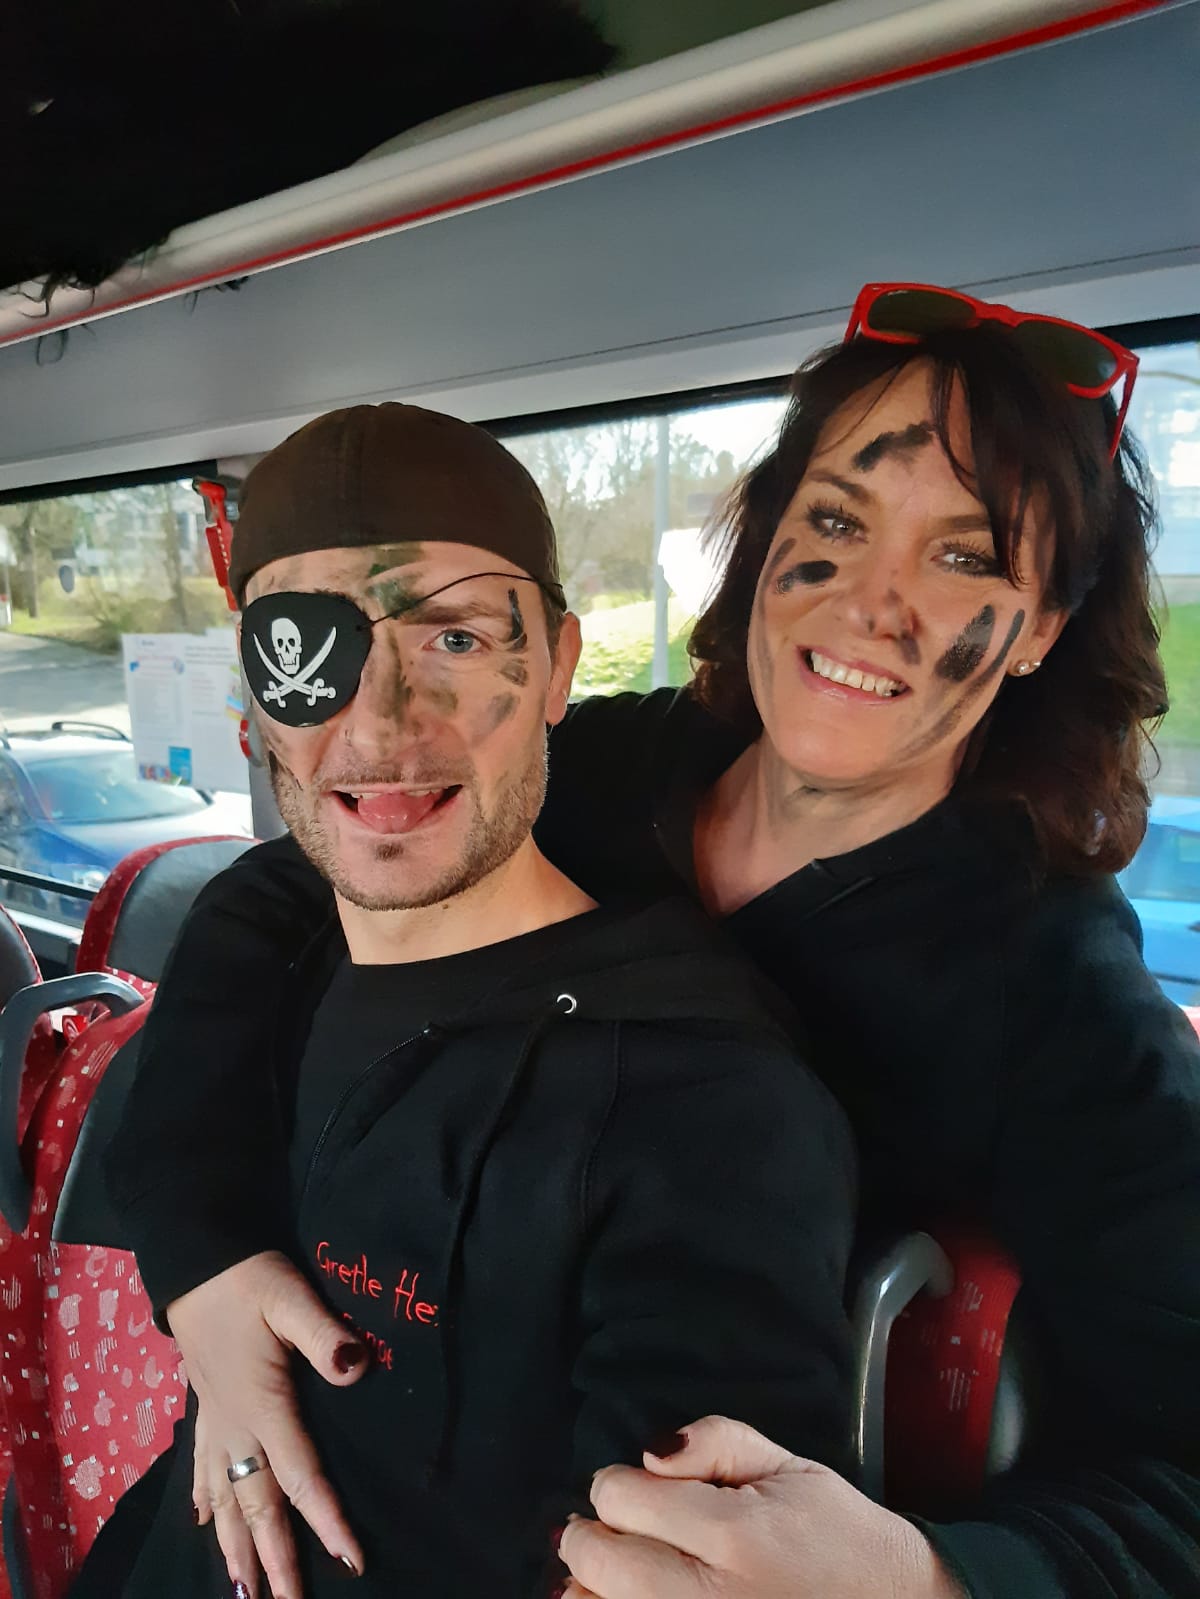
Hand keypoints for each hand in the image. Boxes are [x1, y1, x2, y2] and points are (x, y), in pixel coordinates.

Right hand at [170, 1250, 366, 1596]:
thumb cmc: (247, 1278)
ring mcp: (215, 1419)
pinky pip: (200, 1466)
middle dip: (275, 1559)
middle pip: (258, 1505)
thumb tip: (357, 1368)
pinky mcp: (204, 1406)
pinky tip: (200, 1521)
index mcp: (263, 1407)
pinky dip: (203, 1500)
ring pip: (225, 1498)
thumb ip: (323, 1335)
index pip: (301, 1476)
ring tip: (242, 1592)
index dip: (326, 1521)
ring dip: (234, 1545)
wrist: (195, 1260)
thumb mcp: (290, 1298)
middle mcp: (235, 1426)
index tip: (350, 1560)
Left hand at [558, 1416, 963, 1598]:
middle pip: (601, 1561)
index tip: (634, 1485)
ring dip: (593, 1584)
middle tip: (615, 1523)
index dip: (617, 1482)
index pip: (623, 1498)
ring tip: (620, 1567)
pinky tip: (630, 1598)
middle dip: (592, 1533)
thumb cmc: (837, 1536)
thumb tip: (648, 1454)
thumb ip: (714, 1441)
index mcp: (738, 1536)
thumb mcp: (787, 1467)